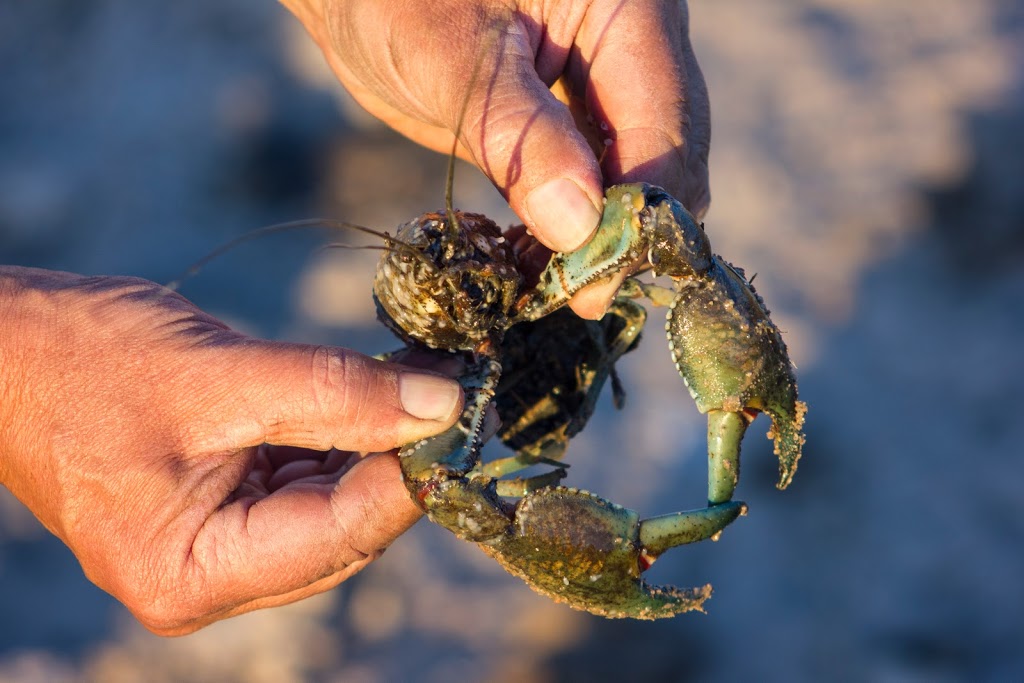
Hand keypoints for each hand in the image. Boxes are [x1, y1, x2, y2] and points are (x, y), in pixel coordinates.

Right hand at [0, 267, 462, 634]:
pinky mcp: (223, 510)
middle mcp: (209, 579)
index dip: (410, 477)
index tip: (463, 415)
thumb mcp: (220, 374)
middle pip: (342, 530)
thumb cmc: (85, 363)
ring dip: (377, 447)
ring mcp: (217, 548)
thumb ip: (333, 392)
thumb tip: (441, 405)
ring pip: (331, 507)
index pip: (337, 536)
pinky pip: (304, 483)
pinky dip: (342, 440)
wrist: (9, 349)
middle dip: (400, 462)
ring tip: (423, 385)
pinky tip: (375, 395)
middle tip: (454, 394)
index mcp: (192, 574)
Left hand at [282, 0, 710, 317]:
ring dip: (599, 237)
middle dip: (625, 232)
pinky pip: (600, 181)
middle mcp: (639, 43)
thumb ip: (520, 136)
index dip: (636, 214)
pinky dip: (573, 225)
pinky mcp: (582, 119)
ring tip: (546, 285)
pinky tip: (537, 258)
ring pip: (639, 178)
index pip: (663, 124)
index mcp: (628, 6)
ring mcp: (614, 83)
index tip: (591, 284)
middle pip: (667, 157)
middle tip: (569, 297)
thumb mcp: (449, 58)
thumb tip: (581, 228)